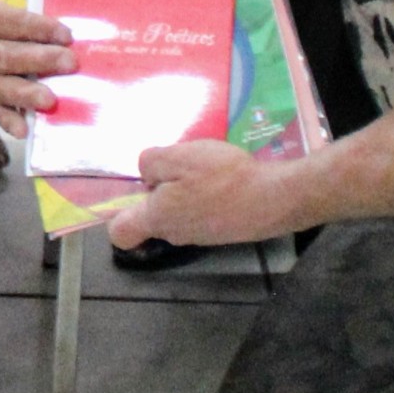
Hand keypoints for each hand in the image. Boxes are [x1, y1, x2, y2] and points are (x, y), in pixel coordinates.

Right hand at [0, 0, 75, 140]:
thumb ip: (26, 4)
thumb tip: (64, 21)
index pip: (10, 21)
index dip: (38, 28)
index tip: (66, 35)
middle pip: (6, 56)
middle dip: (39, 60)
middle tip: (69, 63)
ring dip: (26, 94)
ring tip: (50, 100)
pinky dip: (8, 120)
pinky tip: (24, 130)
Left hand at [112, 137, 301, 253]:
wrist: (275, 198)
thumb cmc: (221, 177)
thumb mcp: (177, 157)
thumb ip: (149, 164)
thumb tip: (147, 177)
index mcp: (156, 219)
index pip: (121, 233)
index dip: (119, 213)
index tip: (134, 190)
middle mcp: (174, 234)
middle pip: (152, 215)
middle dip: (159, 190)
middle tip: (179, 165)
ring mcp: (200, 235)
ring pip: (178, 211)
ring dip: (185, 190)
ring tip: (204, 168)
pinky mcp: (221, 231)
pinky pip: (201, 211)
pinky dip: (207, 195)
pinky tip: (222, 178)